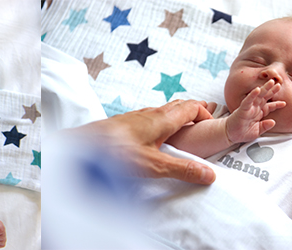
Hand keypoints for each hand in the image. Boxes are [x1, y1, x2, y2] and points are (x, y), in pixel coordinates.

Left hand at [75, 99, 217, 183]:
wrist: (78, 148)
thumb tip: (208, 173)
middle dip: (192, 112)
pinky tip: (153, 139)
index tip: (213, 124)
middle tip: (203, 119)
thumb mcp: (154, 166)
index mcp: (161, 119)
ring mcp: (133, 118)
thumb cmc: (112, 153)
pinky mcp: (122, 125)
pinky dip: (159, 124)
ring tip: (182, 130)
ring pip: (161, 112)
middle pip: (177, 106)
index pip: (191, 107)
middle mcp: (148, 113)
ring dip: (175, 118)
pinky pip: (147, 119)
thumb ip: (182, 169)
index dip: (205, 112)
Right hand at [225, 79, 285, 142]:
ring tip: (271, 82)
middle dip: (272, 90)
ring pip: (258, 96)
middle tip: (279, 84)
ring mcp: (249, 108)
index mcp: (259, 113)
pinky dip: (252, 95)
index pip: (269, 106)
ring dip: (264, 88)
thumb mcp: (257, 131)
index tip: (285, 103)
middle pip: (265, 97)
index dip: (277, 104)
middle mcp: (255, 108)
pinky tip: (257, 90)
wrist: (231, 135)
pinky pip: (248, 101)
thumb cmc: (243, 132)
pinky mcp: (242, 109)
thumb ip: (265, 126)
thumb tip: (273, 122)